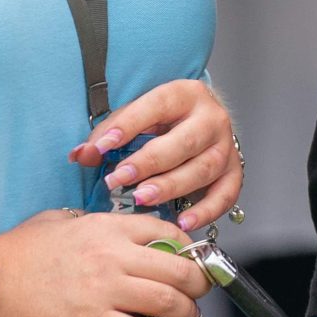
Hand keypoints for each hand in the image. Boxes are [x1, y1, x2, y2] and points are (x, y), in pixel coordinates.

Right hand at [0, 207, 209, 316]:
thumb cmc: (18, 251)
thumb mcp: (61, 221)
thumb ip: (95, 225)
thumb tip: (116, 235)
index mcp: (108, 226)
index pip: (168, 232)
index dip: (188, 249)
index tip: (191, 260)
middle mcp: (114, 255)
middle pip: (180, 269)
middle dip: (199, 283)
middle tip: (198, 293)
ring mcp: (106, 290)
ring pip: (170, 301)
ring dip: (186, 313)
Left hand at [69, 78, 244, 230]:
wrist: (200, 123)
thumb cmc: (164, 122)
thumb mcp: (136, 117)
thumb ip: (109, 134)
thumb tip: (82, 155)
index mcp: (186, 94)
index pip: (157, 106)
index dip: (128, 126)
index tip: (101, 148)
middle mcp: (212, 118)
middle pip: (185, 141)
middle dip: (149, 162)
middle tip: (119, 179)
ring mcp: (226, 146)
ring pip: (203, 169)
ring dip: (171, 186)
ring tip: (142, 198)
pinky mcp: (234, 172)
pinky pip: (225, 194)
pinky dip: (206, 211)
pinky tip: (183, 222)